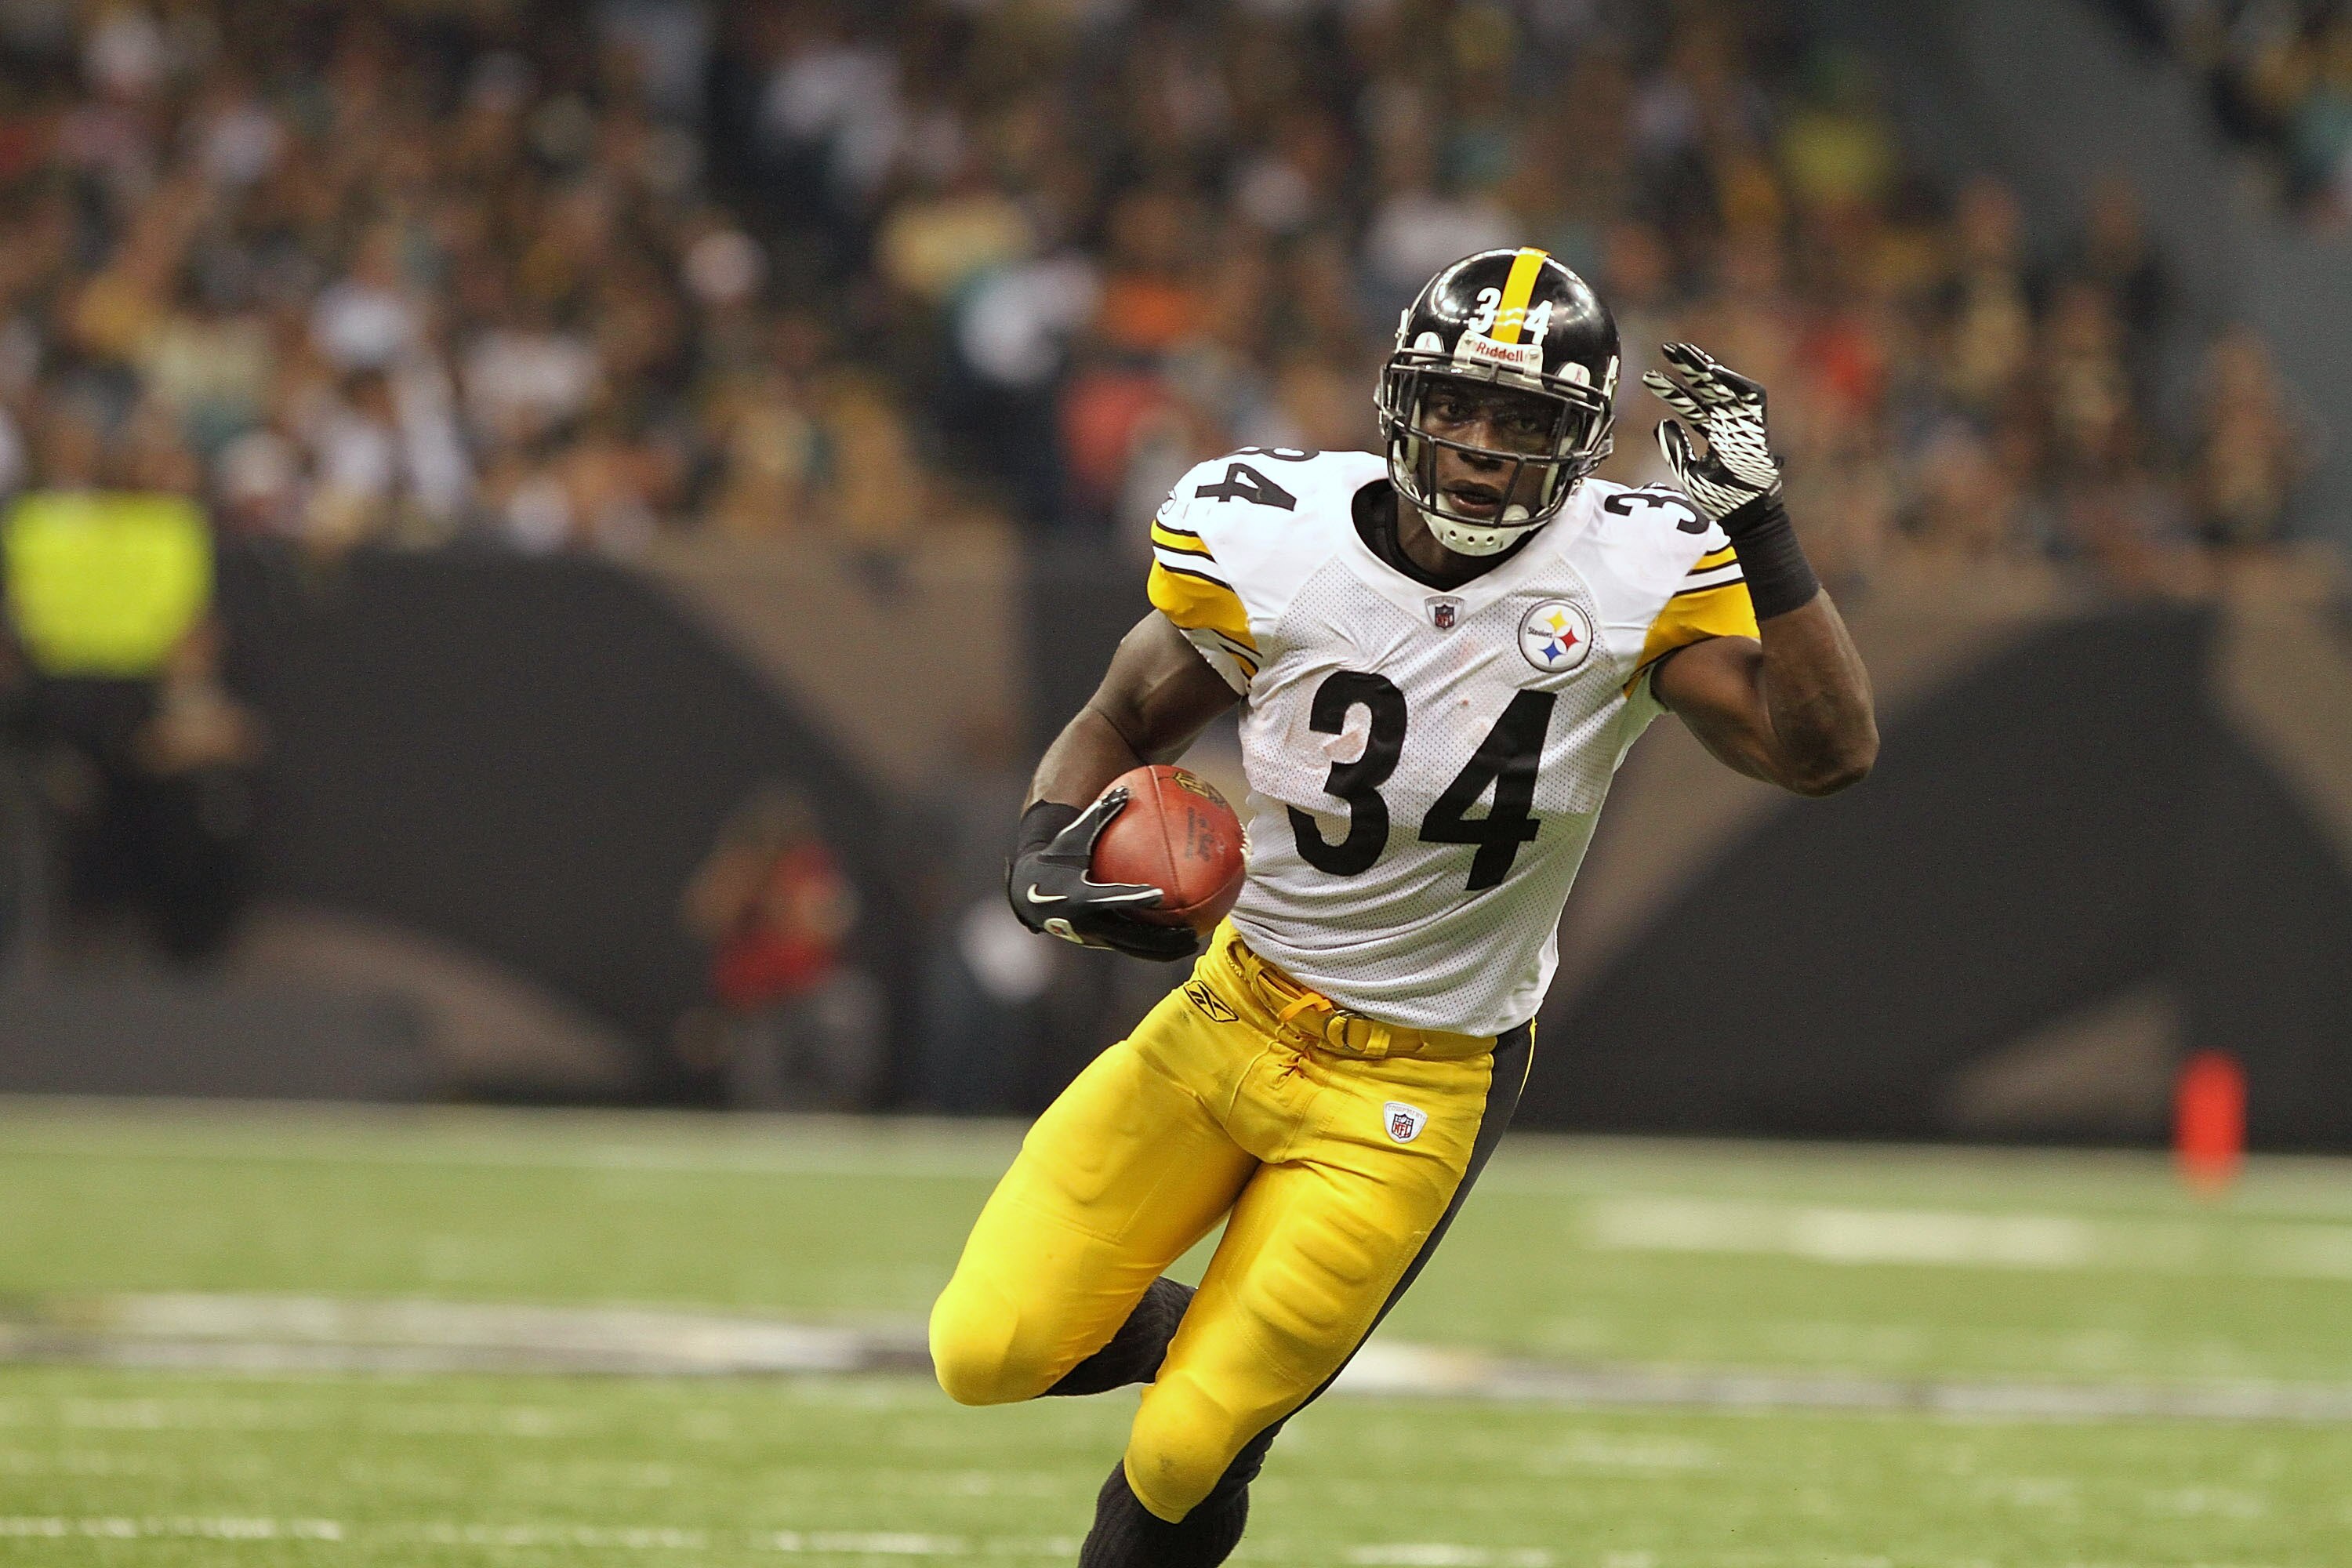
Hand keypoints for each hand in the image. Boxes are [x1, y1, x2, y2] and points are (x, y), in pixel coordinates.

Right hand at [1007, 789, 1201, 961]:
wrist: (1029, 893)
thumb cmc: (1056, 858)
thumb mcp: (1073, 837)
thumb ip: (1100, 815)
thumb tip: (1126, 789)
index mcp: (1079, 897)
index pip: (1111, 898)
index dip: (1135, 898)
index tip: (1160, 895)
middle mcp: (1088, 923)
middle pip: (1131, 937)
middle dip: (1161, 938)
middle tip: (1191, 932)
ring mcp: (1095, 938)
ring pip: (1135, 949)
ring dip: (1164, 950)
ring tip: (1192, 942)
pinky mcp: (1100, 943)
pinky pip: (1132, 948)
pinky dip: (1155, 948)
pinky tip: (1178, 939)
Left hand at [1641, 343, 1783, 531]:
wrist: (1744, 516)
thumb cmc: (1720, 499)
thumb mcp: (1689, 472)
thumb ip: (1676, 449)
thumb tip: (1660, 424)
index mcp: (1716, 434)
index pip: (1692, 406)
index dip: (1672, 391)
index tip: (1650, 376)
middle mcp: (1730, 425)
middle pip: (1708, 389)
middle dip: (1688, 368)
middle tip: (1666, 349)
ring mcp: (1743, 424)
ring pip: (1725, 387)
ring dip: (1707, 368)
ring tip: (1683, 352)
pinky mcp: (1756, 428)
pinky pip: (1752, 399)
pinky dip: (1735, 384)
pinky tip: (1714, 371)